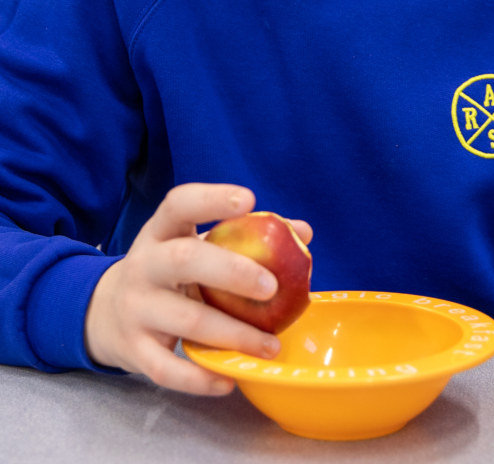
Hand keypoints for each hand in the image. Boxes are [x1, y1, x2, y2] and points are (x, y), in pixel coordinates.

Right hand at [84, 183, 312, 395]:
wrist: (104, 312)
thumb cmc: (169, 273)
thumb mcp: (194, 246)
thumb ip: (243, 236)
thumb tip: (302, 231)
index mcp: (160, 232)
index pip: (179, 204)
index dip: (213, 199)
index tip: (249, 200)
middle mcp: (143, 265)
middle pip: (183, 260)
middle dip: (231, 272)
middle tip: (272, 286)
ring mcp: (136, 309)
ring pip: (185, 321)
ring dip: (233, 334)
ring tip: (271, 344)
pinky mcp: (134, 350)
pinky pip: (167, 369)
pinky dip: (200, 378)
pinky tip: (231, 380)